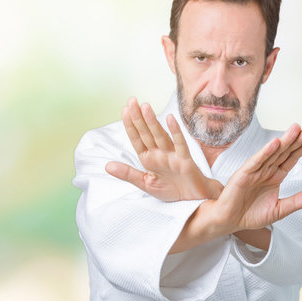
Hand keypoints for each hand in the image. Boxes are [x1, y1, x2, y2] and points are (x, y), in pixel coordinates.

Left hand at [105, 97, 221, 200]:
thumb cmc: (172, 190)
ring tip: (145, 107)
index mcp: (149, 159)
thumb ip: (128, 174)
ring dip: (153, 121)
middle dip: (138, 117)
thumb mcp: (146, 184)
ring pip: (160, 135)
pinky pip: (180, 144)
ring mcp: (173, 155)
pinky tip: (170, 119)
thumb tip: (107, 166)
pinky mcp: (185, 160)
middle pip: (147, 133)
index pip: (137, 139)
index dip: (130, 125)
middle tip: (131, 100)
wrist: (194, 200)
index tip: (124, 110)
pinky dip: (175, 132)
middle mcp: (160, 154)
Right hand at [212, 123, 301, 232]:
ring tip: (296, 129)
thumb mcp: (280, 209)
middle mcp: (266, 170)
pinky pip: (256, 161)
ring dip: (284, 141)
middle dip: (297, 140)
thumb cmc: (251, 215)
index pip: (291, 158)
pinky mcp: (244, 174)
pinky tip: (274, 144)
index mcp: (275, 176)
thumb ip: (297, 201)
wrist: (229, 221)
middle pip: (285, 152)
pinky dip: (265, 152)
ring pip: (272, 153)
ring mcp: (255, 170)